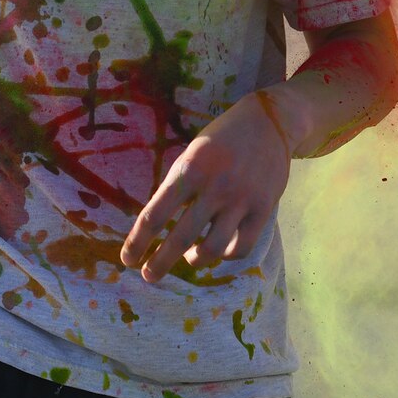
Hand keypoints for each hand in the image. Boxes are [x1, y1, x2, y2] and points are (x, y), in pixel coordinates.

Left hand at [120, 94, 292, 282]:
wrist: (269, 121)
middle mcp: (215, 186)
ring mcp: (241, 199)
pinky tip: (220, 249)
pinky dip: (226, 255)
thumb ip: (178, 186)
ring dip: (195, 260)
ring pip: (212, 249)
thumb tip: (158, 226)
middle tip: (149, 276)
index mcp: (190, 169)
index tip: (128, 259)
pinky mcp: (264, 208)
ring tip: (190, 257)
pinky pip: (242, 247)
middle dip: (160, 263)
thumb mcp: (192, 153)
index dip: (137, 242)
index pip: (155, 215)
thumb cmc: (221, 138)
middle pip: (180, 239)